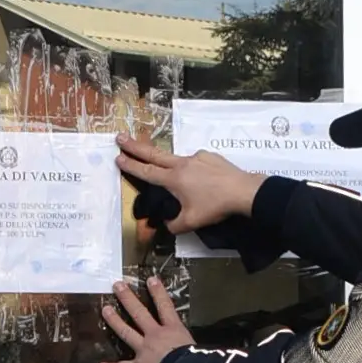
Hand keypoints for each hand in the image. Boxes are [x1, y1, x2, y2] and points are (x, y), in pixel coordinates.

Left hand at [98, 275, 194, 362]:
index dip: (157, 292)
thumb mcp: (200, 346)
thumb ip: (197, 343)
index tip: (150, 279)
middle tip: (117, 285)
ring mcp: (144, 349)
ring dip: (114, 321)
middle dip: (127, 298)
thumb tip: (217, 350)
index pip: (165, 306)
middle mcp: (155, 335)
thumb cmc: (198, 360)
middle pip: (139, 313)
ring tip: (105, 309)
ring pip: (126, 332)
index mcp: (173, 329)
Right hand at [116, 133, 261, 232]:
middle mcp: (182, 164)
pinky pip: (196, 162)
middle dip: (135, 147)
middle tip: (120, 138)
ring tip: (181, 181)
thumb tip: (168, 224)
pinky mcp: (210, 156)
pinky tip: (203, 181)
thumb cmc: (215, 207)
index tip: (118, 158)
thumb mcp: (191, 222)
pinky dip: (193, 170)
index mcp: (174, 179)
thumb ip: (174, 225)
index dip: (130, 166)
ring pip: (176, 159)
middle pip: (153, 154)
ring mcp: (197, 157)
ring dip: (168, 163)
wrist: (243, 192)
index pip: (146, 172)